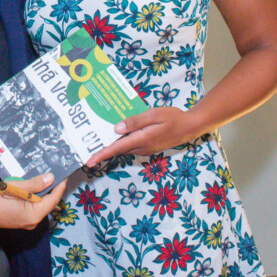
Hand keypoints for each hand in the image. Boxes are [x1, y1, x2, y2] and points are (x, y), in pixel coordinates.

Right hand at [0, 173, 66, 230]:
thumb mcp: (16, 187)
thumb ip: (35, 184)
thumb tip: (51, 178)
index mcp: (34, 215)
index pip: (53, 200)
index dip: (59, 187)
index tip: (65, 176)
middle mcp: (32, 222)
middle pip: (47, 204)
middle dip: (51, 189)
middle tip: (55, 174)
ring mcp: (26, 223)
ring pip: (39, 206)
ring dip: (42, 193)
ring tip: (45, 178)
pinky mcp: (19, 220)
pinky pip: (31, 209)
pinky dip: (34, 198)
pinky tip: (32, 188)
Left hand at [85, 107, 200, 166]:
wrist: (190, 126)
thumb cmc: (173, 118)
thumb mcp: (154, 115)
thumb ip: (135, 122)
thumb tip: (116, 128)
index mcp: (142, 140)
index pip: (117, 148)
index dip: (102, 154)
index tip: (89, 161)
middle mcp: (142, 147)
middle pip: (117, 149)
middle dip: (102, 150)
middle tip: (85, 147)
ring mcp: (145, 149)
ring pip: (124, 147)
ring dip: (111, 144)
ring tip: (96, 137)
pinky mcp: (147, 146)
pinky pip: (130, 145)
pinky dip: (121, 141)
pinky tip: (116, 132)